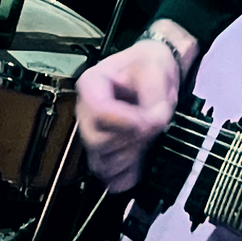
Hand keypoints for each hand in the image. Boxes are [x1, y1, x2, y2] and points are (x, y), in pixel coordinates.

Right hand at [76, 35, 190, 190]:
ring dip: (130, 157)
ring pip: (101, 160)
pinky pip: (106, 173)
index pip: (99, 111)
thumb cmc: (149, 65)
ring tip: (148, 139)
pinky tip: (138, 166)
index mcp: (92, 83)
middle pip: (97, 140)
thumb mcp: (156, 71)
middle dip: (130, 140)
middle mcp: (85, 109)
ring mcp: (92, 131)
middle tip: (153, 127)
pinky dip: (124, 175)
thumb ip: (154, 100)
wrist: (152, 72)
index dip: (125, 122)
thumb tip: (152, 125)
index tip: (147, 122)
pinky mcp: (102, 149)